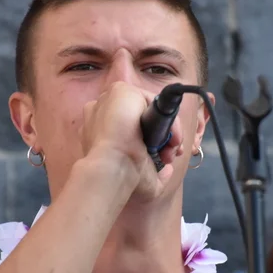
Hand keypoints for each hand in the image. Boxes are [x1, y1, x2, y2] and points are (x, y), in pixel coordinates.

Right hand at [80, 81, 183, 197]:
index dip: (152, 141)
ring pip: (149, 109)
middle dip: (162, 135)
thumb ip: (155, 174)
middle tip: (169, 155)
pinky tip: (171, 137)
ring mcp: (109, 101)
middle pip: (141, 117)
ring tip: (171, 150)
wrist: (111, 170)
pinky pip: (154, 101)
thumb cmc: (121, 178)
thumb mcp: (141, 181)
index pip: (131, 129)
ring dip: (167, 130)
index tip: (163, 158)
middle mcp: (102, 114)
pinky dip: (168, 119)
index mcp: (100, 133)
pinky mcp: (120, 91)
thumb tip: (167, 170)